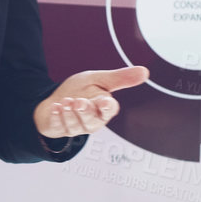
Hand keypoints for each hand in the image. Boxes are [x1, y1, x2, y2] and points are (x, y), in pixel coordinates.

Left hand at [35, 66, 149, 137]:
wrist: (57, 99)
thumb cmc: (80, 91)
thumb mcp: (99, 79)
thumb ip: (120, 78)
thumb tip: (145, 72)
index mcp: (104, 108)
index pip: (109, 110)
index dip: (107, 107)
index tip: (104, 101)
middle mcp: (92, 121)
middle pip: (91, 120)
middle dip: (85, 111)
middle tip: (79, 101)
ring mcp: (77, 127)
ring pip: (75, 125)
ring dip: (69, 113)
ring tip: (64, 102)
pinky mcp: (61, 129)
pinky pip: (59, 126)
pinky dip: (57, 117)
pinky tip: (55, 106)